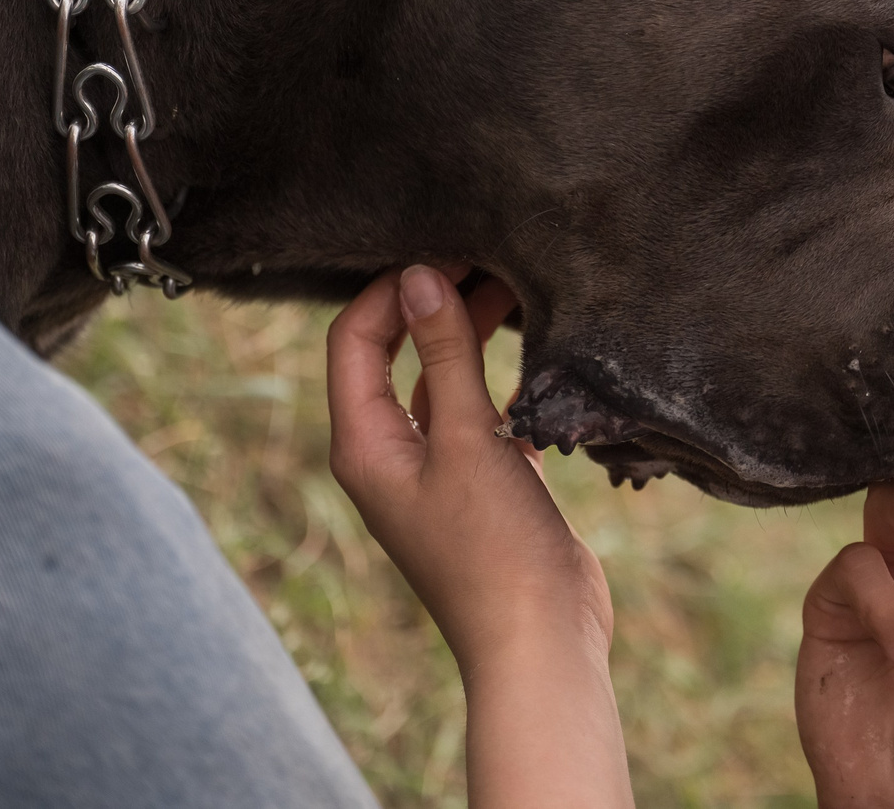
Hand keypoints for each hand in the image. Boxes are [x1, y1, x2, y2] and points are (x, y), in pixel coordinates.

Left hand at [324, 265, 610, 673]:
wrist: (540, 642)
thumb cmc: (494, 549)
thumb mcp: (466, 438)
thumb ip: (445, 353)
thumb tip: (419, 275)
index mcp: (362, 445)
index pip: (353, 338)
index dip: (392, 288)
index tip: (446, 251)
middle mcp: (388, 455)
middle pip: (394, 352)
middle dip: (433, 302)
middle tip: (488, 258)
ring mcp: (435, 470)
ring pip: (441, 379)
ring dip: (471, 336)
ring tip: (518, 289)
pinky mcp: (482, 483)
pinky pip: (478, 411)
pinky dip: (501, 379)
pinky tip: (539, 356)